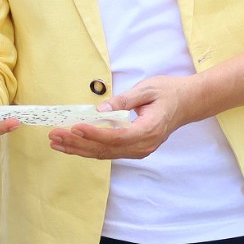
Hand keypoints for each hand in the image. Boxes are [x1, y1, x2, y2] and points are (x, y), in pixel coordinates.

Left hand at [50, 74, 195, 159]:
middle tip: (55, 135)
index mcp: (148, 131)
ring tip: (56, 142)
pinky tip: (71, 144)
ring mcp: (139, 150)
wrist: (188, 103)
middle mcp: (143, 146)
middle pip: (105, 149)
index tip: (75, 126)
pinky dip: (88, 148)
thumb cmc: (169, 92)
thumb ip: (123, 101)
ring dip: (78, 148)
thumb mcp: (147, 89)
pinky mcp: (133, 149)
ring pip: (104, 154)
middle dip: (77, 143)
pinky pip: (108, 152)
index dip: (93, 134)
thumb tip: (100, 109)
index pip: (115, 137)